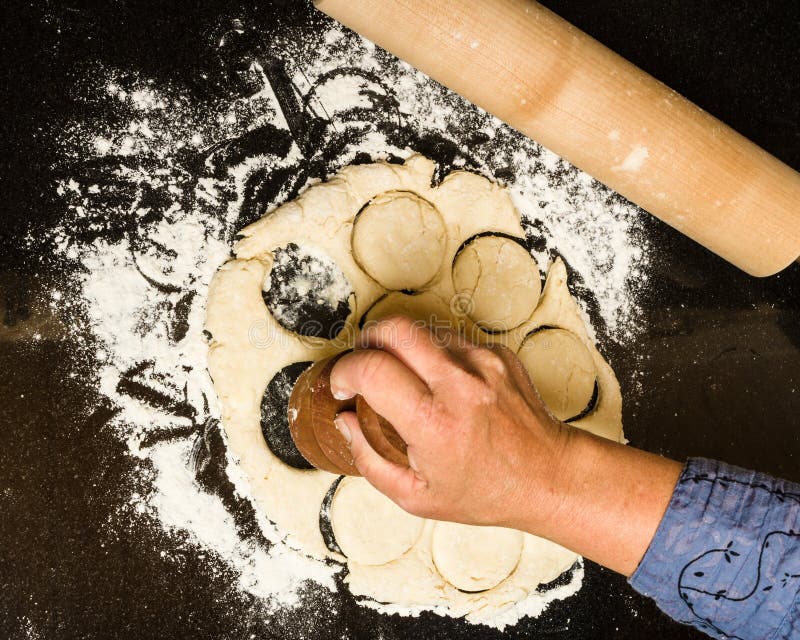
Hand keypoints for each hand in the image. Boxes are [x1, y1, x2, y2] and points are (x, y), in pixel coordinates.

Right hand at [330, 315, 571, 530]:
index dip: (345, 371)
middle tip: (365, 364)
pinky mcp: (498, 354)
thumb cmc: (485, 491)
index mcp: (435, 423)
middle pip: (395, 329)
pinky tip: (441, 384)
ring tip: (405, 379)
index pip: (372, 370)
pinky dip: (436, 356)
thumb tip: (345, 420)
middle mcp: (460, 385)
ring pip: (422, 330)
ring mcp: (483, 364)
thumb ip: (369, 458)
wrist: (547, 475)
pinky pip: (452, 340)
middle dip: (368, 341)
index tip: (343, 385)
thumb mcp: (416, 495)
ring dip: (402, 349)